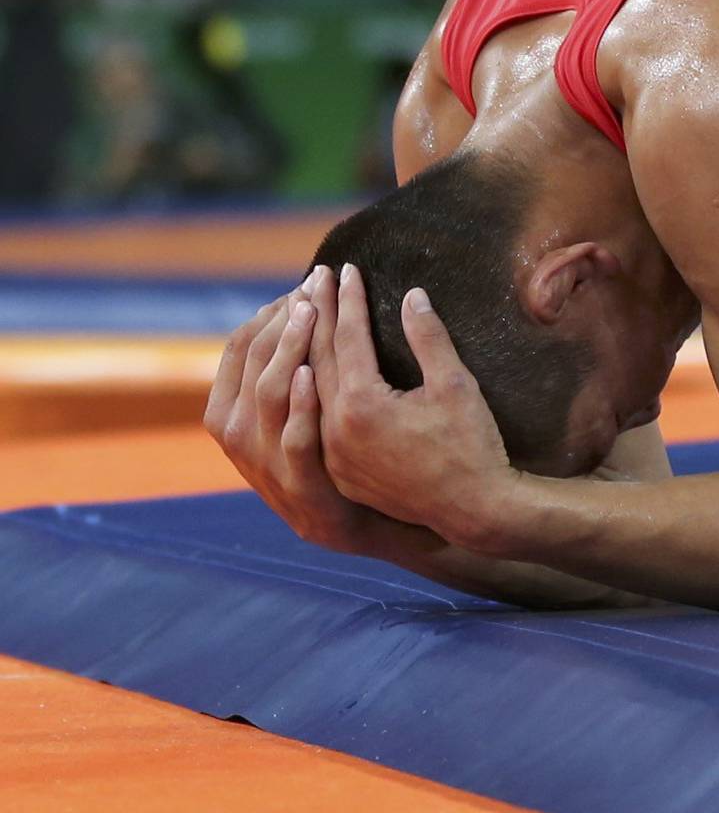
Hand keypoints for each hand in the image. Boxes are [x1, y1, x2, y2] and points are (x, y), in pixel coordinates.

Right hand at [204, 283, 407, 553]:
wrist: (386, 527)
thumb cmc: (355, 461)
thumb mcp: (318, 412)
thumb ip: (300, 368)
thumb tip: (301, 307)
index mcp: (239, 420)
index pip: (240, 353)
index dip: (266, 316)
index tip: (300, 286)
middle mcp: (244, 444)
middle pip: (250, 367)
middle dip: (281, 321)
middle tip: (312, 285)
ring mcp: (271, 470)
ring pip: (266, 399)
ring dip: (288, 350)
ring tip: (311, 312)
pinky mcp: (304, 492)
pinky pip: (295, 443)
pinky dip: (298, 406)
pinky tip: (310, 374)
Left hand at [308, 263, 514, 546]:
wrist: (474, 509)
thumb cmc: (473, 445)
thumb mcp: (455, 385)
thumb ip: (429, 337)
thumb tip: (412, 295)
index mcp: (362, 404)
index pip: (348, 337)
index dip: (349, 299)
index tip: (347, 268)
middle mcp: (336, 429)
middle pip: (318, 358)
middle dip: (320, 314)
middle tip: (318, 278)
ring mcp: (333, 454)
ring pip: (310, 389)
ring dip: (308, 350)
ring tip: (308, 317)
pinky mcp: (338, 472)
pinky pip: (315, 420)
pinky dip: (312, 389)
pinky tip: (312, 371)